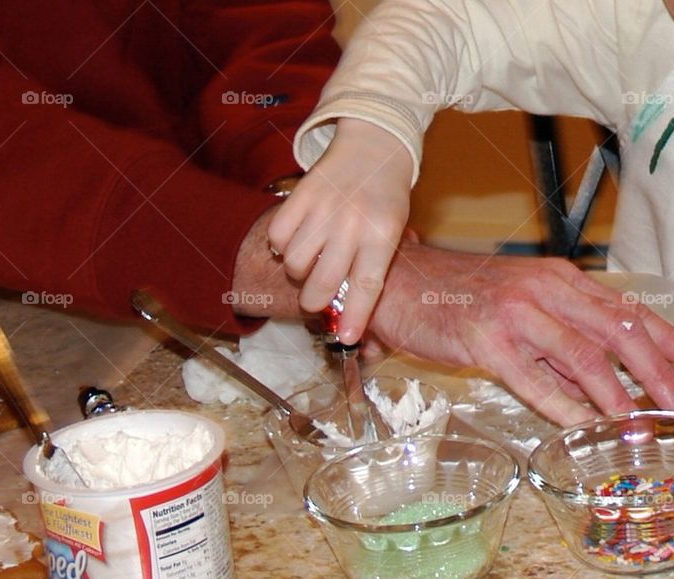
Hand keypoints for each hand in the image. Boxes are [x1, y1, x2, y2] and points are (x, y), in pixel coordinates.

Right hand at [267, 118, 413, 343]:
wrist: (374, 145)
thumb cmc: (386, 197)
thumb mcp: (396, 230)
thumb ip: (374, 265)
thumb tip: (353, 312)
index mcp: (382, 235)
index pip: (367, 286)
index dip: (356, 317)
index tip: (347, 338)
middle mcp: (352, 223)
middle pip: (323, 283)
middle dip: (314, 301)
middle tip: (315, 299)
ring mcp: (324, 208)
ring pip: (294, 262)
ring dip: (297, 271)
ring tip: (309, 261)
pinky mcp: (300, 194)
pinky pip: (278, 236)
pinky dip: (281, 245)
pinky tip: (295, 239)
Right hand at [368, 242, 673, 425]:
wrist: (402, 280)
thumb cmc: (461, 295)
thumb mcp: (522, 305)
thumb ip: (560, 339)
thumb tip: (601, 383)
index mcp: (560, 280)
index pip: (625, 309)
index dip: (668, 336)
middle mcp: (546, 290)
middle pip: (617, 331)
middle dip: (659, 370)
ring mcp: (517, 314)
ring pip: (583, 355)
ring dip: (619, 394)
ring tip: (644, 423)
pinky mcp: (486, 340)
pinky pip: (534, 378)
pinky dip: (564, 405)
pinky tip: (584, 426)